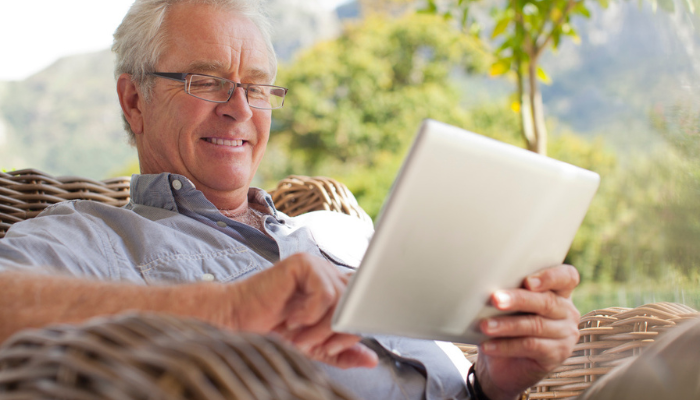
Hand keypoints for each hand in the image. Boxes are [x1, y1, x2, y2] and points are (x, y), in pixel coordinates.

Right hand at [225, 253, 377, 368]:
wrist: (237, 323)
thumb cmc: (271, 330)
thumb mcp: (315, 347)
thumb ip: (343, 352)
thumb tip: (372, 360)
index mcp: (335, 288)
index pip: (362, 304)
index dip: (353, 327)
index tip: (333, 348)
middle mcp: (329, 274)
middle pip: (355, 302)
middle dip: (339, 331)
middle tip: (316, 345)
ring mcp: (316, 266)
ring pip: (341, 299)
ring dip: (321, 326)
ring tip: (299, 335)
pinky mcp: (302, 263)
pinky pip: (324, 292)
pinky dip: (310, 313)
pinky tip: (292, 318)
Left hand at [476, 264, 580, 399]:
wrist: (504, 363)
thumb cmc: (506, 323)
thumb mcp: (508, 305)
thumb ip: (508, 291)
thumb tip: (488, 283)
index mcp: (560, 292)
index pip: (567, 277)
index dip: (550, 277)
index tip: (528, 281)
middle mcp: (567, 311)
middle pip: (546, 302)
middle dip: (518, 299)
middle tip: (495, 299)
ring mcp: (565, 335)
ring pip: (536, 325)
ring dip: (507, 325)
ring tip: (485, 325)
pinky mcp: (558, 355)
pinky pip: (530, 347)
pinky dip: (506, 346)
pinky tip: (488, 345)